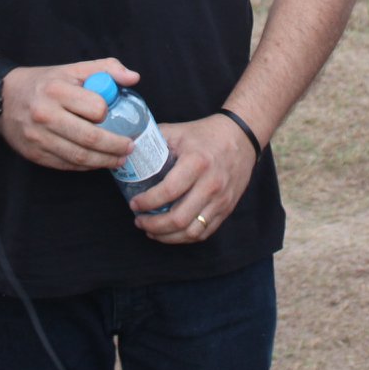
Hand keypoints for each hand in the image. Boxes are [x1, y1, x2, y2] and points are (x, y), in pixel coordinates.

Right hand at [0, 59, 140, 170]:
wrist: (3, 99)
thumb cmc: (43, 83)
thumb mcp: (71, 69)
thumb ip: (105, 69)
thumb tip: (133, 77)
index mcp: (57, 90)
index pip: (94, 107)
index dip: (109, 114)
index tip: (120, 118)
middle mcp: (45, 114)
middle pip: (89, 138)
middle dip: (115, 146)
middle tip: (130, 147)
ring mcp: (38, 137)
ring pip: (79, 157)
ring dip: (104, 161)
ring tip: (120, 159)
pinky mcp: (35, 154)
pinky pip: (66, 165)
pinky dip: (86, 167)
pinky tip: (98, 162)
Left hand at [130, 113, 258, 244]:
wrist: (241, 137)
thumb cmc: (204, 134)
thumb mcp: (177, 131)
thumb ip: (152, 141)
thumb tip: (127, 151)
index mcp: (197, 162)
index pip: (168, 191)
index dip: (147, 202)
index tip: (134, 204)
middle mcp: (211, 184)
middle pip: (179, 218)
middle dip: (153, 225)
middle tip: (139, 221)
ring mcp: (221, 199)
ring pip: (191, 231)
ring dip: (167, 236)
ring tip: (151, 231)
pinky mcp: (227, 208)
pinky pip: (204, 232)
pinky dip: (184, 238)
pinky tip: (171, 233)